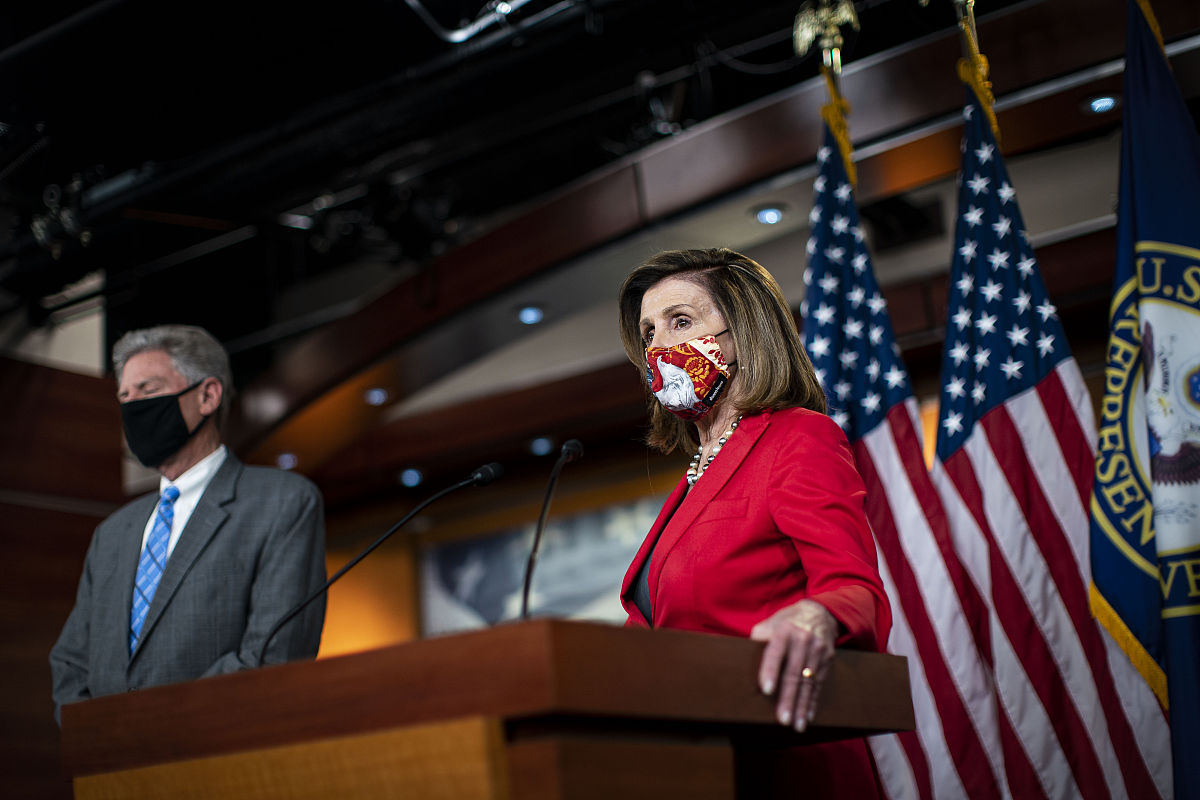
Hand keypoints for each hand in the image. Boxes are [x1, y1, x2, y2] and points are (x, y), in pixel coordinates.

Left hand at [749, 599, 837, 731]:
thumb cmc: (787, 621)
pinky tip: (808, 716)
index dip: (770, 670)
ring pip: (808, 682)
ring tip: (796, 725)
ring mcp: (818, 651)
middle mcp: (803, 640)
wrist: (820, 613)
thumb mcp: (771, 622)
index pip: (775, 652)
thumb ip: (759, 639)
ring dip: (801, 705)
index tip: (765, 690)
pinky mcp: (828, 660)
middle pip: (794, 673)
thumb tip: (743, 658)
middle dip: (788, 698)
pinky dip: (813, 701)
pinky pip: (819, 684)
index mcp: (784, 630)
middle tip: (782, 719)